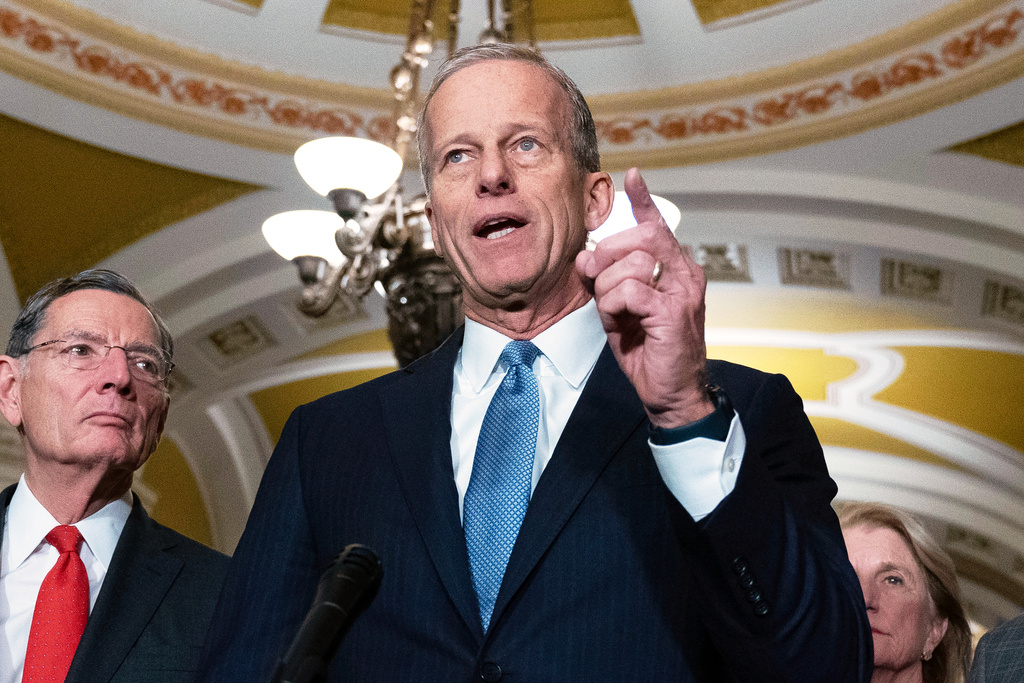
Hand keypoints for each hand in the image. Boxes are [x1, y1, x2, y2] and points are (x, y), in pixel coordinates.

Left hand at [575, 168, 713, 427]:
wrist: (670, 393)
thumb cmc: (648, 350)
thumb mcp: (620, 308)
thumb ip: (606, 280)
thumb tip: (584, 255)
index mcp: (675, 268)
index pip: (658, 225)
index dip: (643, 200)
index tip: (632, 176)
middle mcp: (685, 273)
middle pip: (640, 237)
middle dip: (607, 254)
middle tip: (595, 277)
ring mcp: (682, 291)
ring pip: (631, 263)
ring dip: (608, 288)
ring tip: (615, 313)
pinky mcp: (672, 311)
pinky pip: (629, 290)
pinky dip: (614, 305)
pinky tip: (621, 321)